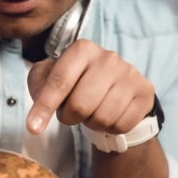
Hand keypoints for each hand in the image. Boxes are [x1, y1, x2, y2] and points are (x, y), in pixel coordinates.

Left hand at [26, 39, 154, 134]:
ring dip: (92, 123)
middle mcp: (108, 58)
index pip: (59, 82)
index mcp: (82, 49)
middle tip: (71, 113)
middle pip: (80, 105)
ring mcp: (130, 74)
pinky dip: (112, 128)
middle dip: (69, 117)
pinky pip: (122, 125)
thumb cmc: (76, 83)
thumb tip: (39, 108)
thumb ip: (39, 86)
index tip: (32, 128)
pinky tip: (111, 115)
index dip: (45, 107)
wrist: (116, 88)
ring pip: (102, 118)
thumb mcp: (51, 77)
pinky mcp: (145, 91)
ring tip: (92, 112)